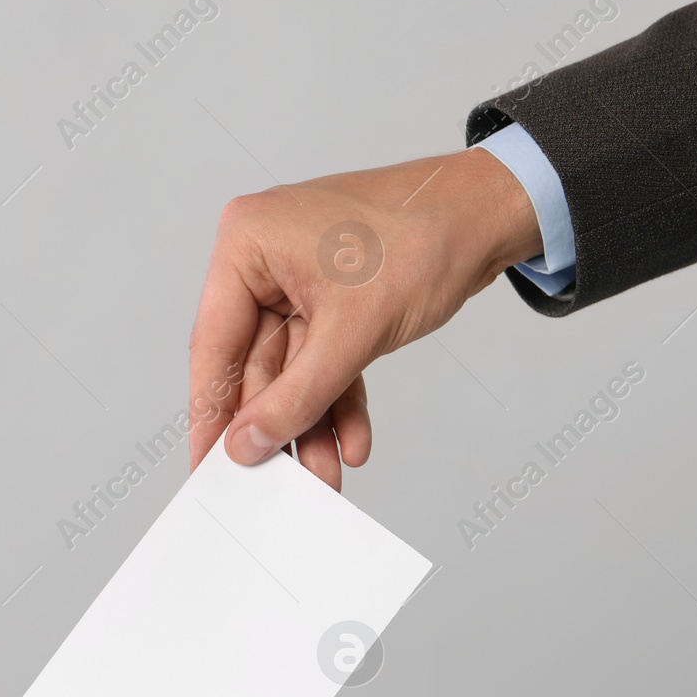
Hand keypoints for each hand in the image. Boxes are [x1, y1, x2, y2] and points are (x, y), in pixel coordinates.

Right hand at [188, 146, 542, 488]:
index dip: (212, 411)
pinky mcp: (332, 297)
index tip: (206, 463)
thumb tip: (249, 441)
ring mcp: (298, 278)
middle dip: (278, 425)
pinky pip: (324, 359)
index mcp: (248, 244)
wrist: (490, 215)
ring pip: (293, 369)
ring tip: (324, 473)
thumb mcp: (352, 332)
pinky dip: (339, 399)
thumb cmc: (424, 236)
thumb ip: (295, 396)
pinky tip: (352, 440)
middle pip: (255, 363)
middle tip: (278, 480)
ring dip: (312, 422)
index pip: (215, 343)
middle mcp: (264, 259)